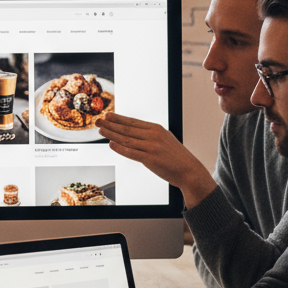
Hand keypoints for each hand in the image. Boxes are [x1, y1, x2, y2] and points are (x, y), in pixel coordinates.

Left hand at [96, 112, 214, 207]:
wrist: (189, 171)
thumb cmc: (176, 157)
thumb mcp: (165, 139)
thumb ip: (150, 134)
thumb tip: (133, 131)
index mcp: (157, 129)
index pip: (133, 122)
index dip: (118, 118)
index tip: (107, 115)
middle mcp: (153, 136)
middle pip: (127, 128)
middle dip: (110, 124)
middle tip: (98, 120)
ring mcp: (152, 147)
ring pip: (126, 139)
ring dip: (111, 134)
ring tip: (101, 130)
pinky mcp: (150, 159)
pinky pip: (131, 153)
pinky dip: (120, 148)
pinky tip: (111, 144)